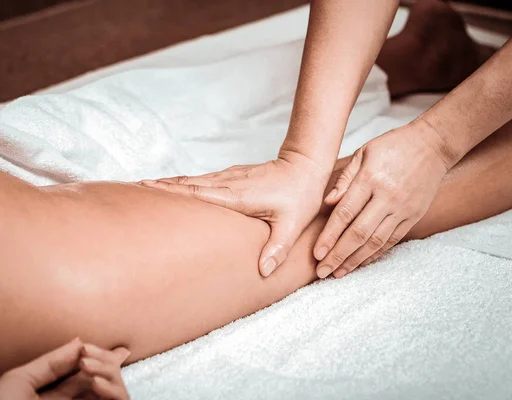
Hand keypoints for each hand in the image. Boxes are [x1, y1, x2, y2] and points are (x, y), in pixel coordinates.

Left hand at [0, 338, 129, 399]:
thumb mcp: (19, 383)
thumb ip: (50, 362)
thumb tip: (79, 342)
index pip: (82, 376)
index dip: (92, 357)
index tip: (87, 347)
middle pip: (105, 379)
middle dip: (102, 361)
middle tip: (88, 356)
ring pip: (117, 390)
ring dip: (108, 372)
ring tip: (87, 365)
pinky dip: (113, 391)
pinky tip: (96, 382)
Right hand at [140, 150, 329, 275]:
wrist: (305, 166)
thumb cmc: (300, 195)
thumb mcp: (293, 224)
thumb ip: (278, 247)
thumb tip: (264, 271)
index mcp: (237, 195)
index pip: (197, 194)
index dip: (171, 192)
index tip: (144, 188)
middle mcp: (228, 183)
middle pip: (187, 184)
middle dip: (159, 186)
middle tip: (131, 187)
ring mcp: (229, 178)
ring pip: (192, 180)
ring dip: (168, 184)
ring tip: (142, 187)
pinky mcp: (232, 176)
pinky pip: (201, 180)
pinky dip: (183, 183)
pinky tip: (173, 187)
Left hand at [313, 119, 451, 278]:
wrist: (433, 145)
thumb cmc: (393, 146)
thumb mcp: (364, 152)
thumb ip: (344, 179)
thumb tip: (326, 204)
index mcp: (371, 179)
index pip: (345, 214)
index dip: (329, 236)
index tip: (316, 254)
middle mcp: (387, 197)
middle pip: (359, 233)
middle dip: (338, 255)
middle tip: (322, 272)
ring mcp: (403, 209)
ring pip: (376, 242)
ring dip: (355, 260)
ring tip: (338, 274)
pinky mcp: (413, 216)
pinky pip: (392, 240)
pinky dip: (375, 254)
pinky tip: (360, 264)